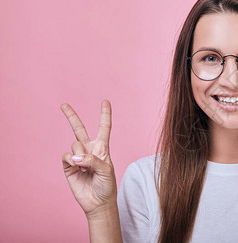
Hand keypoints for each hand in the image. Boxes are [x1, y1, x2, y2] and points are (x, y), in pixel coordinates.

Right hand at [61, 100, 117, 216]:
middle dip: (71, 116)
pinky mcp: (68, 166)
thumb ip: (92, 160)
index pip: (104, 127)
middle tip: (63, 104)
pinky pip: (66, 156)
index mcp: (102, 148)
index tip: (105, 101)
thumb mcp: (106, 170)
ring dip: (80, 155)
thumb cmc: (107, 185)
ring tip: (86, 168)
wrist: (98, 202)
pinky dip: (71, 160)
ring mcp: (78, 157)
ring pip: (75, 145)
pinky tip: (76, 168)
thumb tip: (74, 156)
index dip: (105, 114)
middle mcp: (89, 149)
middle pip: (79, 129)